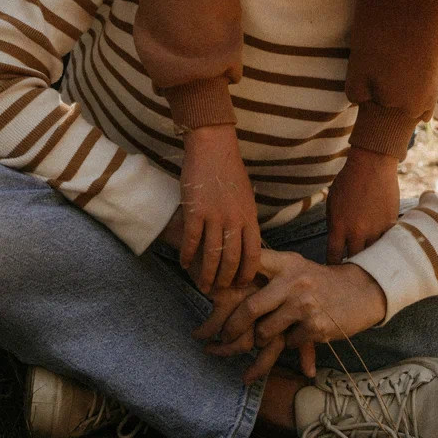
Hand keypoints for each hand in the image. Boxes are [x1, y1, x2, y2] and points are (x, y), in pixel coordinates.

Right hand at [179, 124, 261, 293]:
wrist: (213, 147)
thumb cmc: (230, 170)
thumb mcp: (247, 196)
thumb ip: (246, 219)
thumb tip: (246, 242)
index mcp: (250, 216)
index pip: (253, 254)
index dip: (247, 273)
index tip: (242, 284)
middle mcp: (234, 220)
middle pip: (232, 260)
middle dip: (225, 279)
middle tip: (219, 290)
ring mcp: (214, 216)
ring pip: (211, 255)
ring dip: (206, 274)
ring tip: (203, 285)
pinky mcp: (195, 211)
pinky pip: (191, 241)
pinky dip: (187, 255)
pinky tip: (184, 263)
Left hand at [197, 248, 386, 381]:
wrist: (360, 291)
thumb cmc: (319, 280)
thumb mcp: (296, 266)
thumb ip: (270, 269)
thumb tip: (230, 276)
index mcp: (286, 262)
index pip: (251, 262)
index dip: (228, 273)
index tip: (209, 286)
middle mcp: (293, 281)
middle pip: (250, 308)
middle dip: (231, 328)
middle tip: (219, 337)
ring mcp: (304, 304)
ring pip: (265, 332)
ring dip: (261, 340)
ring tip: (261, 338)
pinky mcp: (315, 327)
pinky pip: (287, 343)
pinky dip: (288, 343)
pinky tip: (297, 335)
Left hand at [326, 146, 399, 263]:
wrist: (372, 164)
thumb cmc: (348, 180)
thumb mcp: (332, 202)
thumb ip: (334, 224)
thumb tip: (337, 242)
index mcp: (338, 226)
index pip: (333, 257)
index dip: (333, 266)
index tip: (334, 271)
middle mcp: (357, 232)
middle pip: (354, 260)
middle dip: (352, 267)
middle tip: (352, 273)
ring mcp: (375, 229)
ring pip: (373, 255)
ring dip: (370, 259)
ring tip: (369, 267)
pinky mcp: (390, 225)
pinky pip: (387, 243)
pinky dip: (384, 247)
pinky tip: (384, 252)